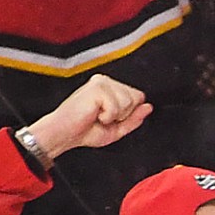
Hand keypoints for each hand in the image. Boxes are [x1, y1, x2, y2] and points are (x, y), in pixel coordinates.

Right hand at [24, 76, 149, 159]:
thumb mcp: (117, 128)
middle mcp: (106, 82)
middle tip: (103, 118)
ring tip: (98, 116)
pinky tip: (94, 115)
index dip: (128, 113)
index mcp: (110, 88)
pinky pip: (117, 107)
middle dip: (123, 115)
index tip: (110, 118)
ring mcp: (101, 82)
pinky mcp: (97, 88)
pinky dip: (108, 116)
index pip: (138, 96)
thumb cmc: (85, 130)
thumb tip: (149, 107)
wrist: (65, 133)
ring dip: (115, 116)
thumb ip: (135, 118)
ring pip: (128, 102)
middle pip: (136, 98)